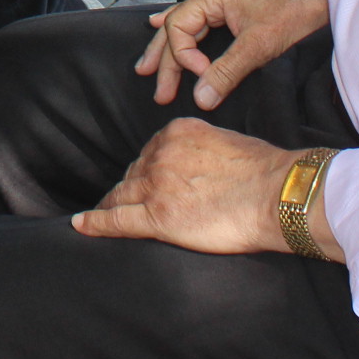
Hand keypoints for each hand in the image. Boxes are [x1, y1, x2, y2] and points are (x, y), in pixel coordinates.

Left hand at [71, 117, 292, 252]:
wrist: (276, 193)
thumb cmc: (265, 170)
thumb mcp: (226, 142)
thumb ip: (203, 150)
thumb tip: (202, 164)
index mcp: (176, 133)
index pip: (150, 152)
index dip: (146, 170)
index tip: (144, 180)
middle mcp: (160, 155)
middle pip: (134, 174)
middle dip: (131, 187)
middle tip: (127, 201)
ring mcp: (156, 186)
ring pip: (122, 195)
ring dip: (112, 204)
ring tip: (101, 214)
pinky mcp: (158, 217)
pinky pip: (117, 220)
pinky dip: (96, 223)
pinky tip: (82, 225)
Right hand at [136, 0, 328, 109]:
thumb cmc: (296, 8)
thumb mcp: (259, 45)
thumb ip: (226, 71)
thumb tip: (200, 98)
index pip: (179, 28)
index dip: (184, 57)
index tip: (201, 77)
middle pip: (177, 28)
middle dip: (165, 61)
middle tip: (159, 91)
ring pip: (185, 25)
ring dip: (170, 49)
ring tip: (148, 68)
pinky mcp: (235, 5)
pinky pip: (198, 19)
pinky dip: (183, 31)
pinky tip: (161, 25)